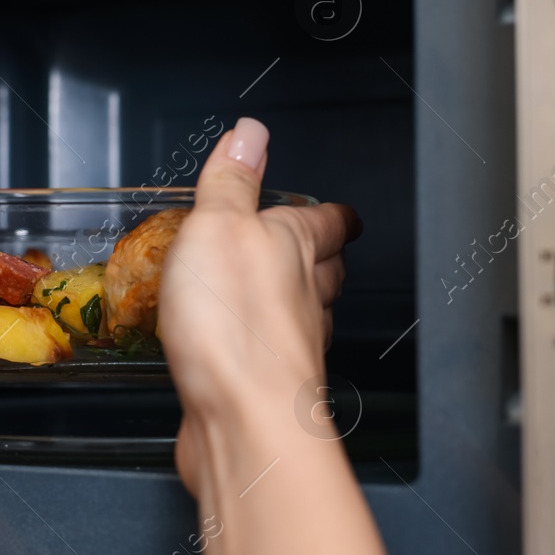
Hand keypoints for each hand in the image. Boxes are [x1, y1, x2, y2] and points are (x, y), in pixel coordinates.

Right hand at [158, 117, 358, 494]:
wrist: (244, 420)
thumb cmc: (236, 325)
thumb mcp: (217, 226)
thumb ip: (231, 181)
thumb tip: (250, 134)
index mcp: (297, 246)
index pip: (329, 221)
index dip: (333, 213)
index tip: (337, 210)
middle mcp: (305, 296)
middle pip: (325, 270)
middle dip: (320, 256)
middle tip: (311, 246)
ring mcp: (291, 347)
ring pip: (305, 316)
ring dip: (296, 303)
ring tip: (278, 294)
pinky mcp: (265, 391)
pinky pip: (272, 359)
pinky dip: (263, 349)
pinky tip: (241, 351)